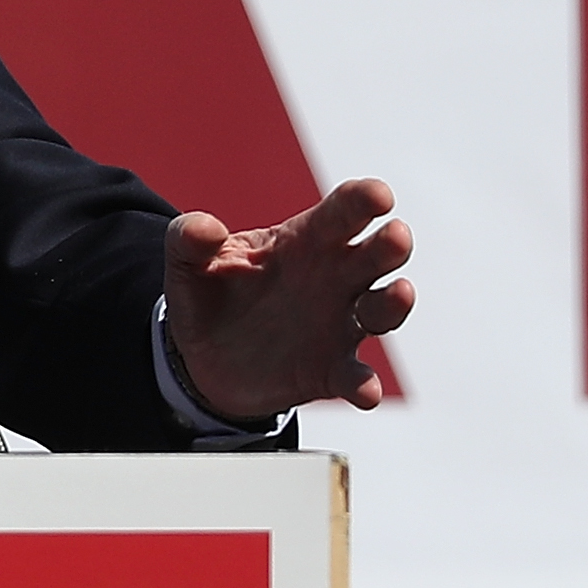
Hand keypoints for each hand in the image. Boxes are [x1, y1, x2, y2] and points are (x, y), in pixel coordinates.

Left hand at [163, 178, 413, 418]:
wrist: (202, 359)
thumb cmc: (210, 295)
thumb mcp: (189, 264)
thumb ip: (189, 239)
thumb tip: (204, 228)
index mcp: (306, 240)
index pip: (343, 212)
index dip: (364, 200)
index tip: (378, 196)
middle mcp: (335, 278)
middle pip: (376, 254)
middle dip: (390, 244)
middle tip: (394, 237)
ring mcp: (339, 324)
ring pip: (381, 310)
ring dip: (394, 303)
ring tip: (399, 294)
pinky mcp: (331, 371)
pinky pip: (355, 377)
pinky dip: (364, 383)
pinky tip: (366, 391)